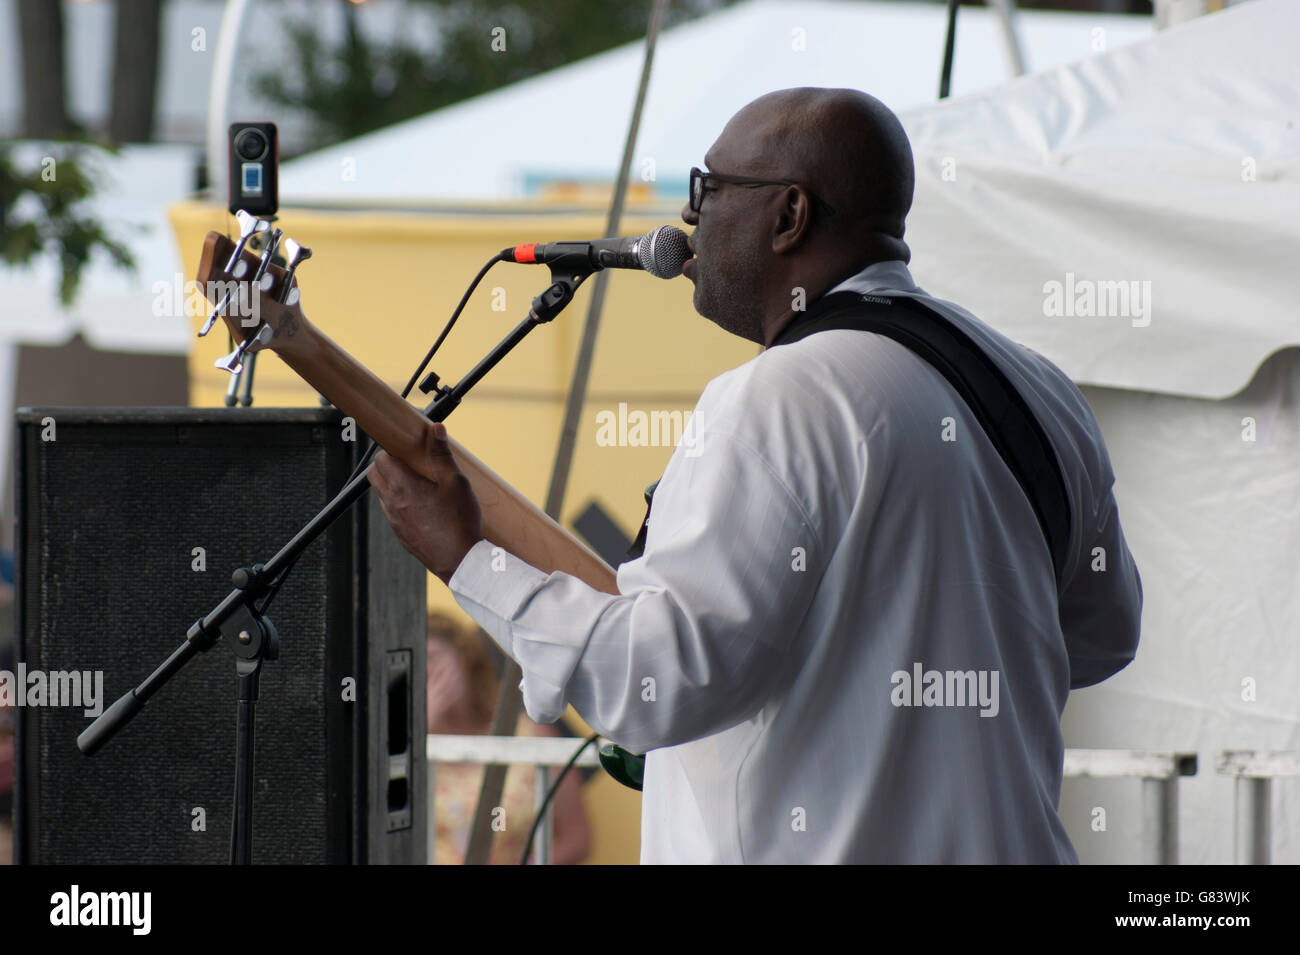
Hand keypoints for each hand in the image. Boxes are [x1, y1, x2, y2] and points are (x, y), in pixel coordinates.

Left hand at [368, 422, 483, 584]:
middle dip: (387, 464)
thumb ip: (442, 454)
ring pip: (382, 495)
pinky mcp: (401, 536)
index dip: (392, 449)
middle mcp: (392, 503)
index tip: (407, 448)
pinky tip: (423, 508)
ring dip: (393, 485)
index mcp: (402, 486)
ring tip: (419, 485)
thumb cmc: (459, 521)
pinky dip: (400, 504)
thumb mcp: (456, 482)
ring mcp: (395, 521)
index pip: (381, 458)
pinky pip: (392, 513)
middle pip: (374, 474)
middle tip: (410, 464)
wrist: (460, 561)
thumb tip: (435, 428)